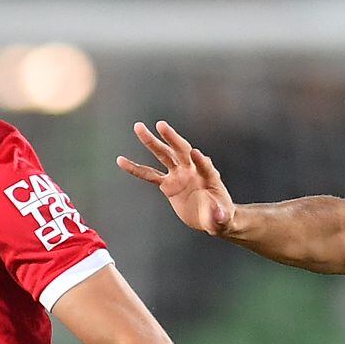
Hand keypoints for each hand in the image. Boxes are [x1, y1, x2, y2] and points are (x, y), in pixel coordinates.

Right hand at [117, 120, 235, 235]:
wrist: (212, 218)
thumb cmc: (221, 217)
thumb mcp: (223, 219)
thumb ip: (220, 217)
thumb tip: (219, 216)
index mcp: (209, 177)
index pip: (204, 165)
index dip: (200, 160)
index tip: (195, 153)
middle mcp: (192, 170)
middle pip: (181, 151)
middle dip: (172, 138)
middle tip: (160, 125)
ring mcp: (179, 175)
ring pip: (163, 155)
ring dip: (152, 142)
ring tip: (138, 127)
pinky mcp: (168, 185)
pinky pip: (149, 175)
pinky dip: (136, 169)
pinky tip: (121, 161)